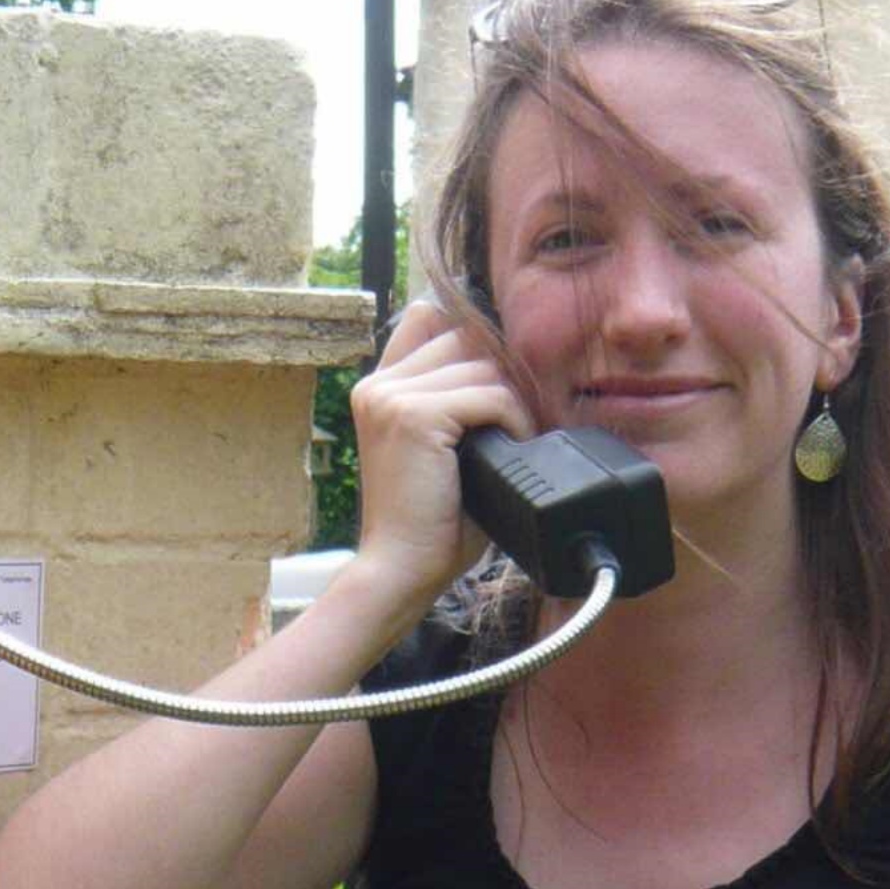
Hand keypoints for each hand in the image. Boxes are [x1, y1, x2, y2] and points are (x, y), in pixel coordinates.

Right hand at [346, 298, 533, 607]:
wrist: (401, 570)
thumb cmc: (430, 521)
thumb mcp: (441, 448)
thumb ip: (457, 399)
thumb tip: (512, 360)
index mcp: (377, 389)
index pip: (429, 317)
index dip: (469, 339)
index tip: (491, 384)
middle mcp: (377, 385)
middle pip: (466, 337)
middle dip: (500, 375)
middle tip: (512, 422)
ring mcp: (391, 398)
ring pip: (484, 364)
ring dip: (510, 403)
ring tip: (507, 446)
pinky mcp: (414, 416)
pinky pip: (490, 395)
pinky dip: (512, 423)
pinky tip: (504, 454)